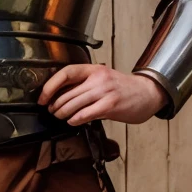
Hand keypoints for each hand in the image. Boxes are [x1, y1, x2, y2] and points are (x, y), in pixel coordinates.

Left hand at [38, 64, 168, 124]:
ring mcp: (105, 91)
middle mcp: (98, 78)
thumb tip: (61, 95)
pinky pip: (85, 114)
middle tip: (51, 111)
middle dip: (55, 105)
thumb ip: (85, 84)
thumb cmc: (124, 88)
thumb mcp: (104, 79)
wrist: (148, 93)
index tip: (42, 97)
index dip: (50, 86)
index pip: (66, 73)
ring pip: (74, 104)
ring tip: (60, 117)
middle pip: (67, 92)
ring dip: (63, 113)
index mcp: (94, 69)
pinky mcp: (110, 105)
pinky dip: (75, 120)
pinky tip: (73, 121)